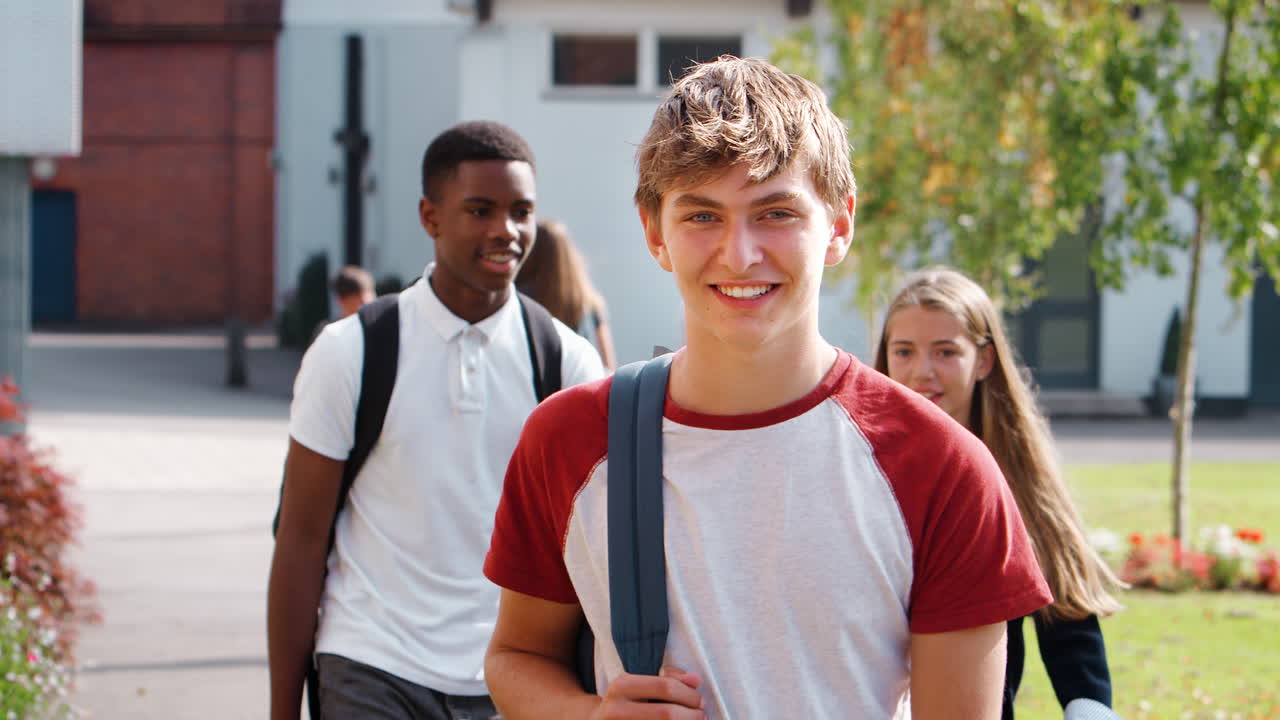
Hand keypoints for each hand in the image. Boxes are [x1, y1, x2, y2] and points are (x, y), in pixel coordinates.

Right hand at [590, 666, 705, 718]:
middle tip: (701, 714)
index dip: (689, 695)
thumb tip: (696, 680)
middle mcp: (616, 710)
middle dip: (692, 715)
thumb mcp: (640, 685)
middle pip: (667, 714)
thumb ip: (669, 679)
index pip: (665, 687)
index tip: (700, 700)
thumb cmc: (626, 703)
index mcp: (621, 687)